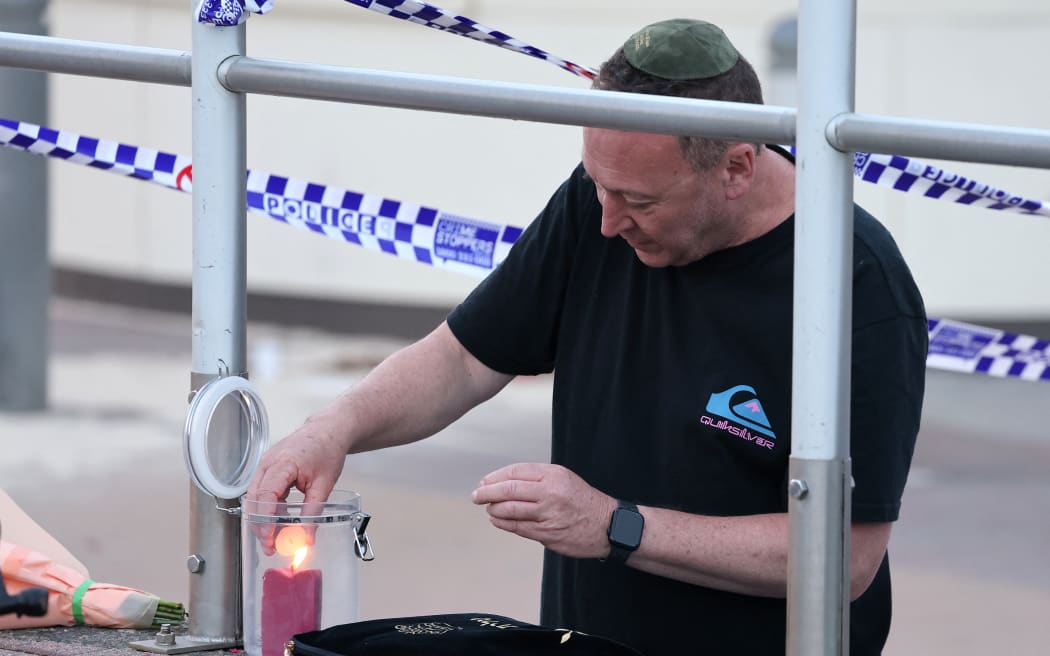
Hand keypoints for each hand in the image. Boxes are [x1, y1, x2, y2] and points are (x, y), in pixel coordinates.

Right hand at [246, 418, 348, 554]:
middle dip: (260, 526)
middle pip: (254, 499)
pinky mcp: (268, 468)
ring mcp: (265, 464)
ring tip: (274, 540)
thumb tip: (306, 538)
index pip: (265, 496)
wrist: (328, 431)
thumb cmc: (327, 450)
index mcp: (283, 463)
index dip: (265, 521)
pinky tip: (278, 522)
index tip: (270, 540)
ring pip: (255, 497)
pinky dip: (267, 508)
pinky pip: (261, 492)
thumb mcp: (324, 484)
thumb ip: (314, 512)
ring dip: (262, 519)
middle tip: (270, 547)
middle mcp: (268, 462)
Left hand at [471, 463, 615, 558]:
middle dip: (487, 493)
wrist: (607, 525)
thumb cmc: (583, 500)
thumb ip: (537, 478)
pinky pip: (518, 528)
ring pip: (510, 510)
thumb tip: (502, 482)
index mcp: (554, 475)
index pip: (515, 472)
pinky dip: (503, 523)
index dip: (495, 477)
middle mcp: (550, 493)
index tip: (484, 482)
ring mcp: (548, 515)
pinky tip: (496, 520)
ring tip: (488, 508)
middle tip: (476, 495)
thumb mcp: (564, 478)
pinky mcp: (548, 534)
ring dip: (493, 509)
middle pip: (509, 490)